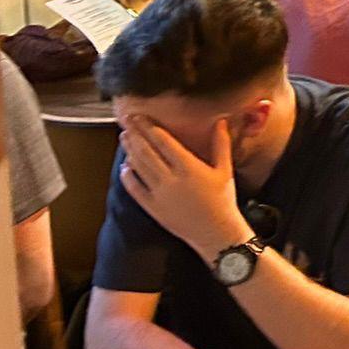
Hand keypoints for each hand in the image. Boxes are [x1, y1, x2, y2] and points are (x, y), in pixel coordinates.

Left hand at [118, 116, 246, 258]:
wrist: (215, 232)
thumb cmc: (222, 200)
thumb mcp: (224, 170)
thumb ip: (220, 144)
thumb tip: (221, 121)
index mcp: (189, 167)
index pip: (163, 141)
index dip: (149, 127)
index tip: (140, 116)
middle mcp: (171, 179)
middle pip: (147, 151)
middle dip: (135, 134)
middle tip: (127, 121)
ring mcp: (159, 194)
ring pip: (139, 167)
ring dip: (130, 150)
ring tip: (124, 137)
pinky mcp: (153, 207)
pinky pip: (135, 189)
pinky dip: (128, 177)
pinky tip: (125, 167)